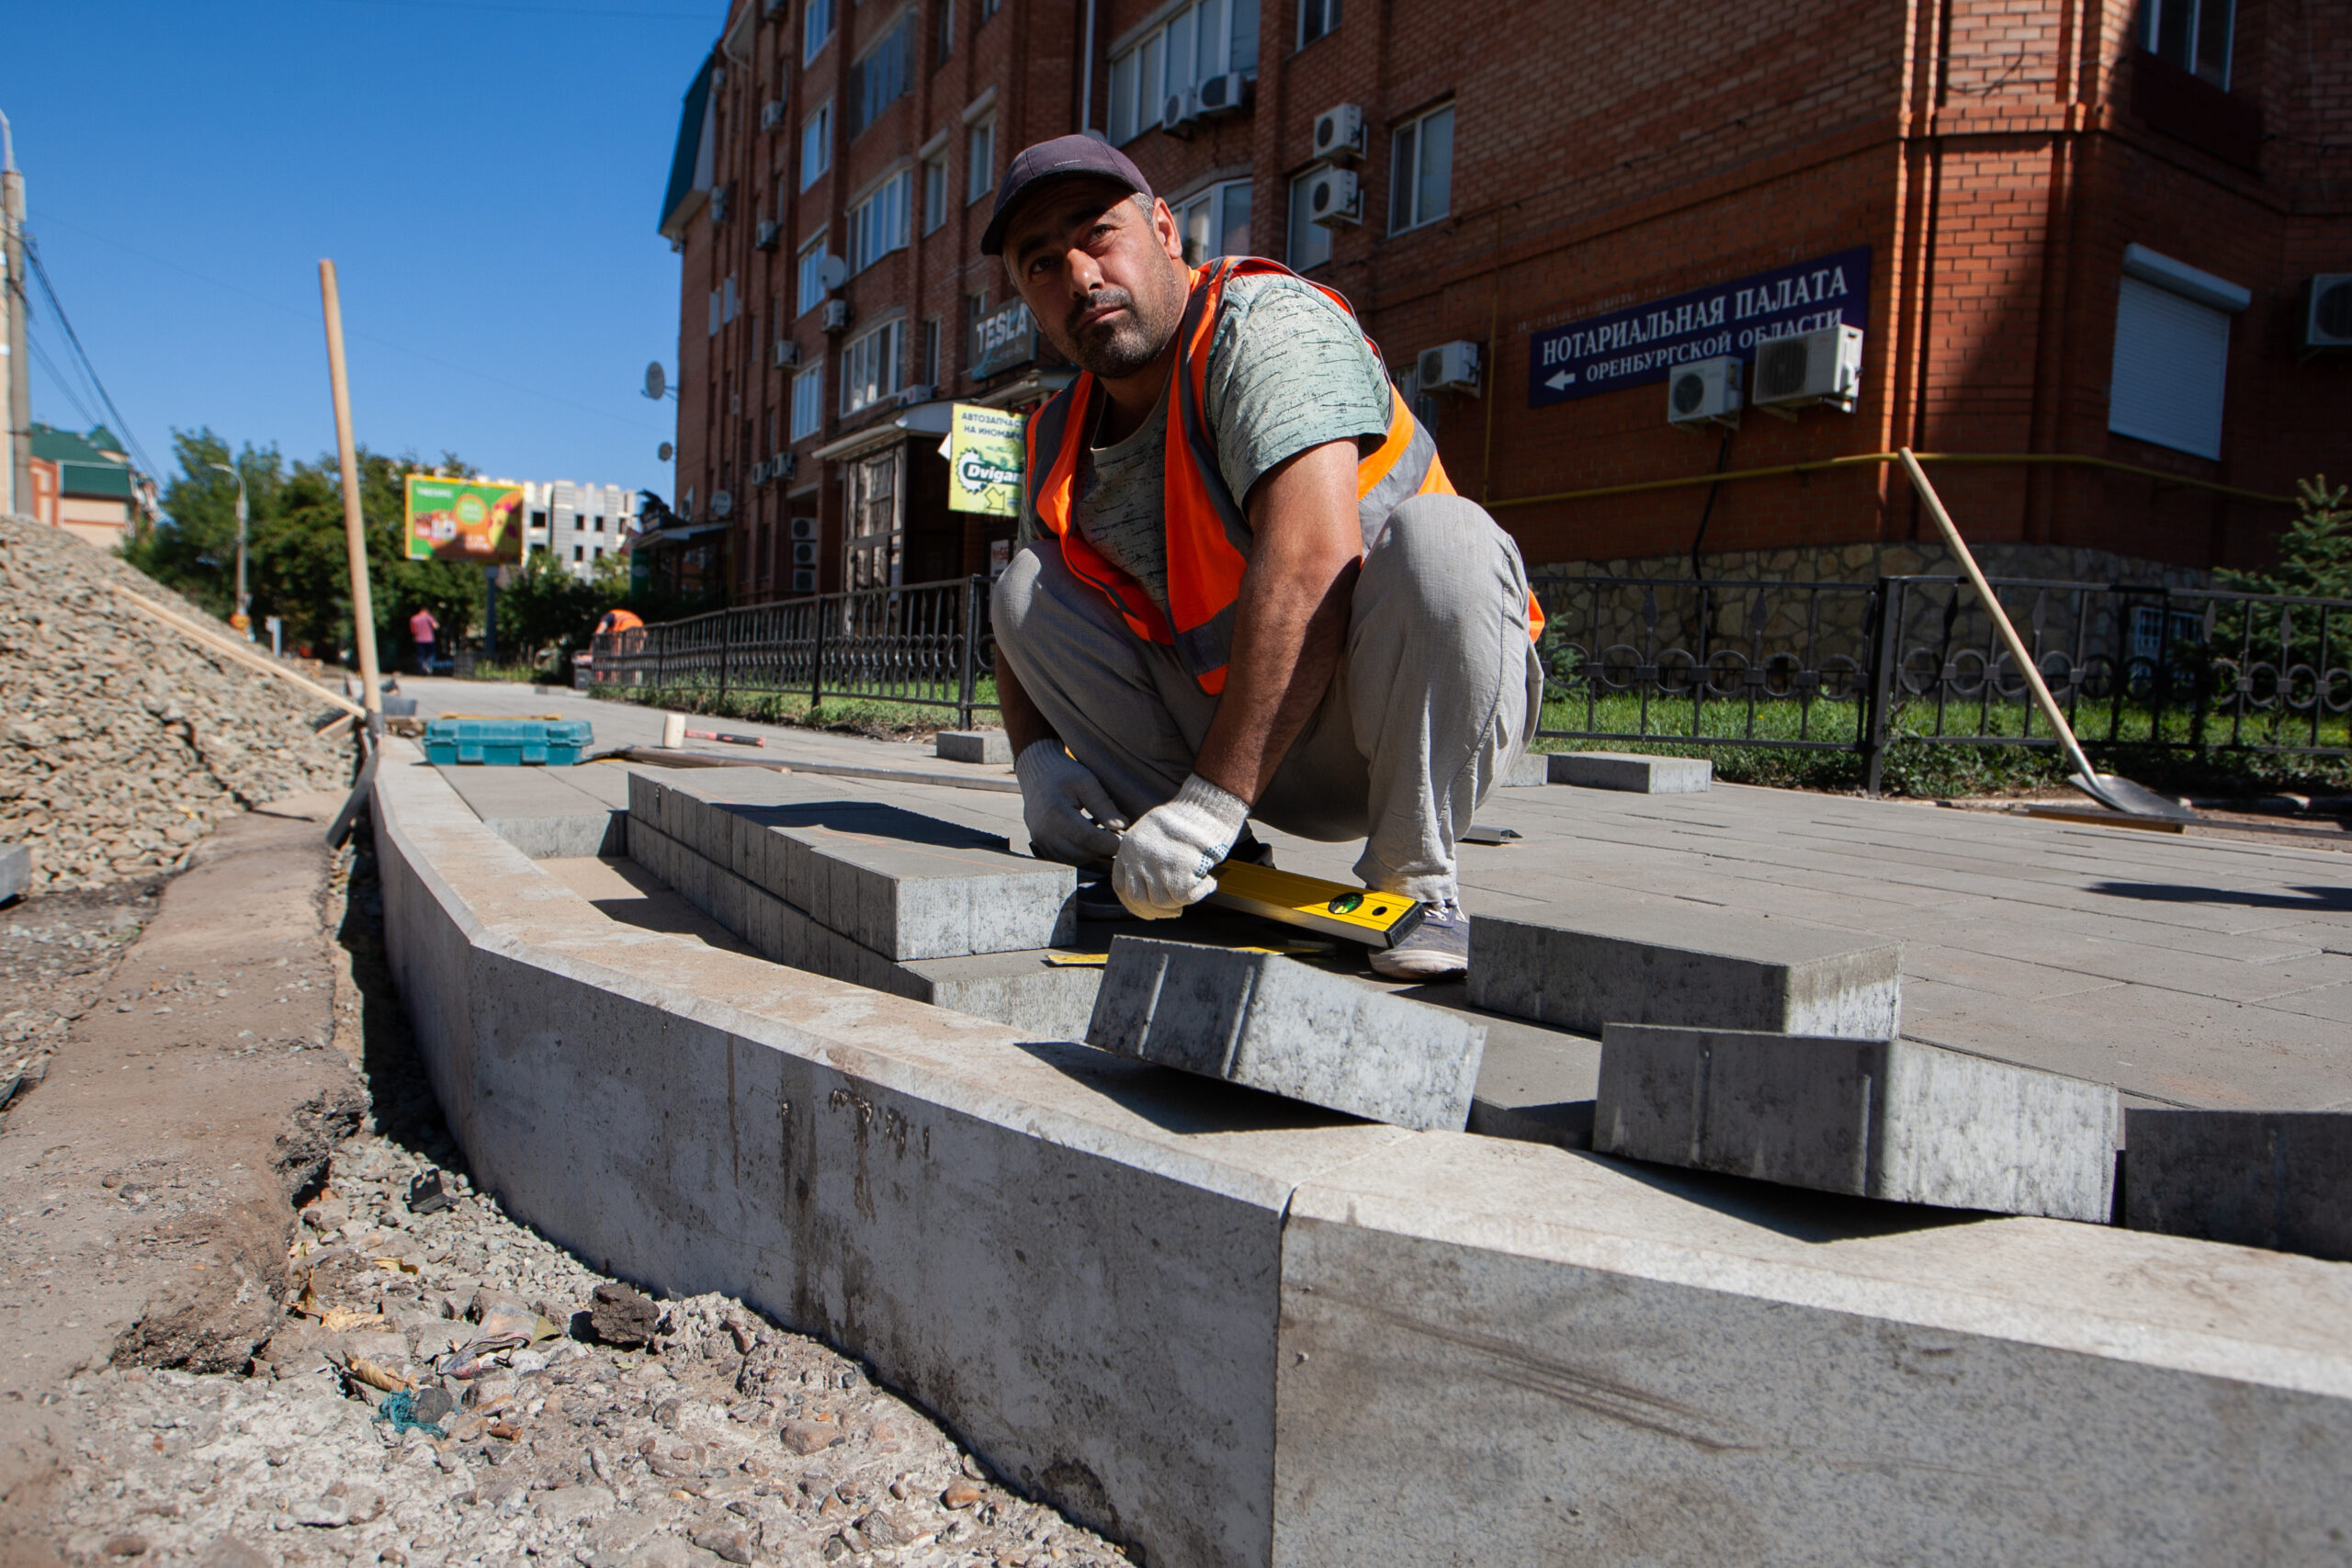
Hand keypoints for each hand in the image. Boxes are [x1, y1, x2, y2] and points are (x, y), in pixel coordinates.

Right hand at [1014, 740, 1125, 863]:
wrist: (1036, 774)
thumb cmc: (1063, 774)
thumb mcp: (1086, 782)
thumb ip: (1104, 805)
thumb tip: (1122, 826)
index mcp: (1056, 813)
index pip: (1088, 838)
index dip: (1110, 842)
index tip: (1126, 838)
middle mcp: (1044, 832)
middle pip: (1083, 852)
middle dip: (1103, 847)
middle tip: (1116, 833)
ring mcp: (1040, 841)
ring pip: (1076, 859)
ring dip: (1093, 850)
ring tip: (1101, 831)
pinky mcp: (1041, 845)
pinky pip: (1066, 857)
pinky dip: (1081, 851)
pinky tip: (1088, 834)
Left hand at [1112, 775, 1248, 919]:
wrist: (1210, 805)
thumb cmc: (1189, 819)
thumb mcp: (1155, 834)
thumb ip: (1147, 859)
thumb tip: (1151, 894)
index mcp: (1128, 847)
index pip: (1121, 886)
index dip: (1136, 905)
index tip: (1152, 911)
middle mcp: (1137, 855)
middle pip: (1139, 899)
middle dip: (1158, 910)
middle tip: (1176, 910)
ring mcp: (1155, 862)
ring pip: (1162, 901)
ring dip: (1181, 901)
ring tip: (1198, 885)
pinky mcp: (1177, 868)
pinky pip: (1185, 897)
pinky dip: (1200, 892)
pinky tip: (1209, 881)